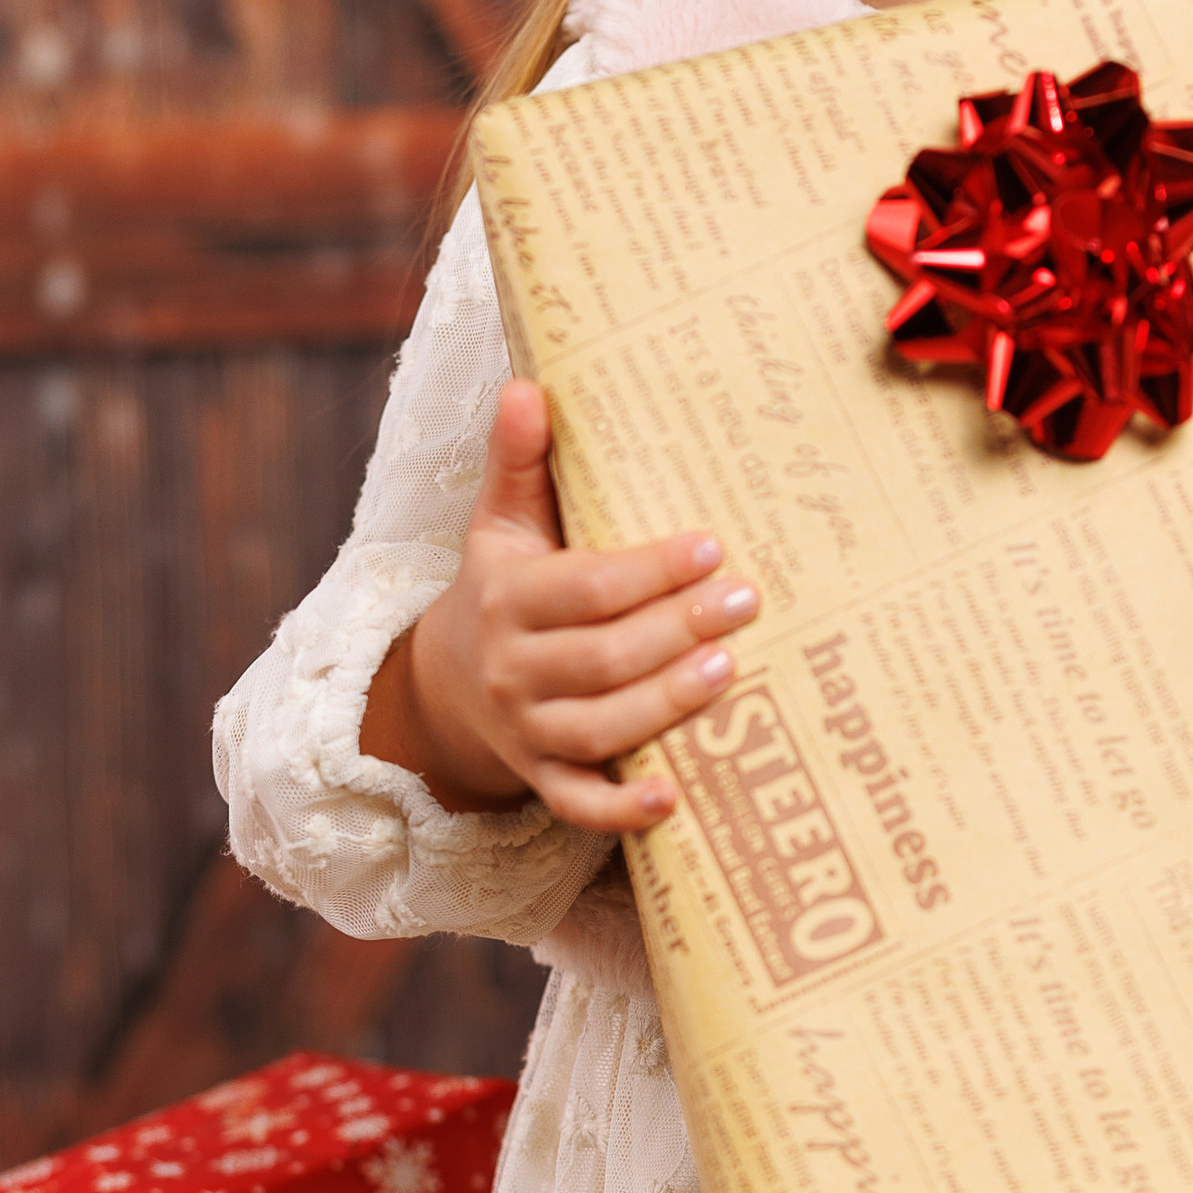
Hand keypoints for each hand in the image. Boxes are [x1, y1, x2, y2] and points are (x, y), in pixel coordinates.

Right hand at [362, 380, 758, 828]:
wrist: (446, 686)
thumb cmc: (501, 588)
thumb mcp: (500, 525)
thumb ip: (518, 462)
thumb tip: (527, 384)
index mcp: (509, 597)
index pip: (585, 586)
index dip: (648, 570)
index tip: (711, 545)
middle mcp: (514, 669)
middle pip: (600, 657)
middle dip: (675, 630)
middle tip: (745, 601)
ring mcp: (526, 730)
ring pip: (597, 728)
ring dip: (664, 704)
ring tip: (729, 671)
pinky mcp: (542, 778)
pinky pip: (578, 804)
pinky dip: (622, 809)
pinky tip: (676, 796)